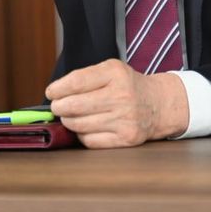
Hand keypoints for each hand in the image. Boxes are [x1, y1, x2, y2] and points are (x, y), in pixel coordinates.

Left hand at [45, 59, 188, 148]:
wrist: (159, 104)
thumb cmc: (128, 86)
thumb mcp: (111, 70)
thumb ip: (85, 77)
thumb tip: (55, 94)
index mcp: (115, 74)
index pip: (76, 82)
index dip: (58, 89)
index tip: (51, 92)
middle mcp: (122, 96)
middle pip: (74, 106)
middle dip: (59, 107)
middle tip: (58, 107)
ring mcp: (125, 119)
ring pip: (79, 125)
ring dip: (69, 121)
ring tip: (71, 116)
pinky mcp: (126, 138)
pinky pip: (90, 141)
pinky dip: (82, 135)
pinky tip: (85, 127)